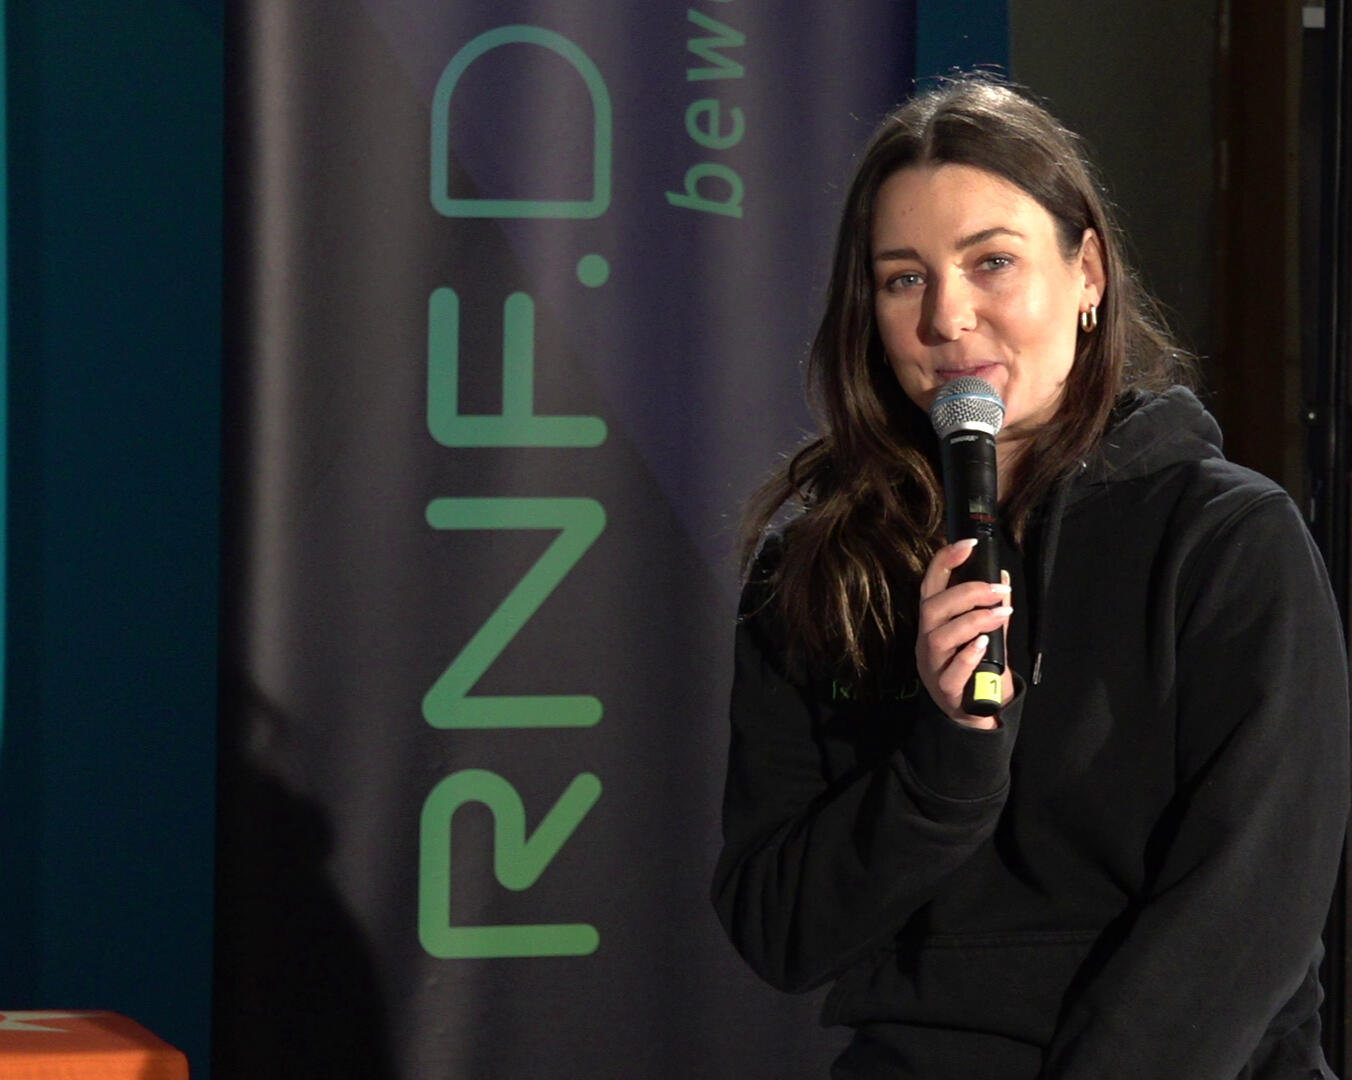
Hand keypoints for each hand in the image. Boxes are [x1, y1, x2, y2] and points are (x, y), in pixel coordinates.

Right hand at [916, 539, 1015, 728]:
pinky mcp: (945, 689)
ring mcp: (933, 664)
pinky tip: (984, 645)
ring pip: (941, 635)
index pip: (931, 584)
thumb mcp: (986, 636)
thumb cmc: (977, 669)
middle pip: (934, 607)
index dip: (946, 560)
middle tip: (1000, 590)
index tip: (969, 543)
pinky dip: (968, 655)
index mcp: (935, 622)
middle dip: (968, 592)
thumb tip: (1001, 577)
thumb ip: (991, 611)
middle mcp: (927, 639)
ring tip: (1001, 613)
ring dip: (974, 620)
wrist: (976, 713)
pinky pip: (952, 670)